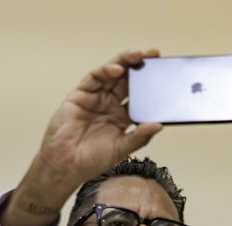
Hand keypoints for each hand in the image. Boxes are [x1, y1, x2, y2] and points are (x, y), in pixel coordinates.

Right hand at [6, 49, 163, 225]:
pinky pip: (94, 78)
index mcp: (123, 116)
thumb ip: (140, 136)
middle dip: (139, 65)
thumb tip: (159, 125)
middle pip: (127, 80)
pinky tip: (117, 69)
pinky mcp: (80, 94)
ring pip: (112, 74)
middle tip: (153, 54)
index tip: (165, 73)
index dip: (151, 84)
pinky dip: (105, 71)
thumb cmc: (93, 160)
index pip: (140, 95)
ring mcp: (96, 98)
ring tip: (138, 55)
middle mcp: (110, 104)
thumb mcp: (123, 148)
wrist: (66, 165)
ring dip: (124, 62)